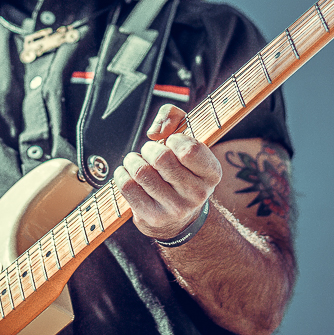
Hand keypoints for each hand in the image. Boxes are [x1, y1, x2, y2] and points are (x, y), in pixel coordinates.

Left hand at [113, 104, 221, 240]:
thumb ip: (173, 117)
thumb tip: (155, 133)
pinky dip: (122, 174)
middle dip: (149, 149)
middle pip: (161, 158)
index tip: (171, 143)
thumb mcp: (186, 138)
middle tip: (150, 152)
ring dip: (133, 160)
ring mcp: (175, 208)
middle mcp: (197, 194)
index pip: (190, 149)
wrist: (178, 217)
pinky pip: (128, 186)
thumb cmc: (180, 166)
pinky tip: (128, 174)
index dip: (174, 139)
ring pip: (141, 171)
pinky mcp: (152, 217)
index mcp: (211, 173)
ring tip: (138, 162)